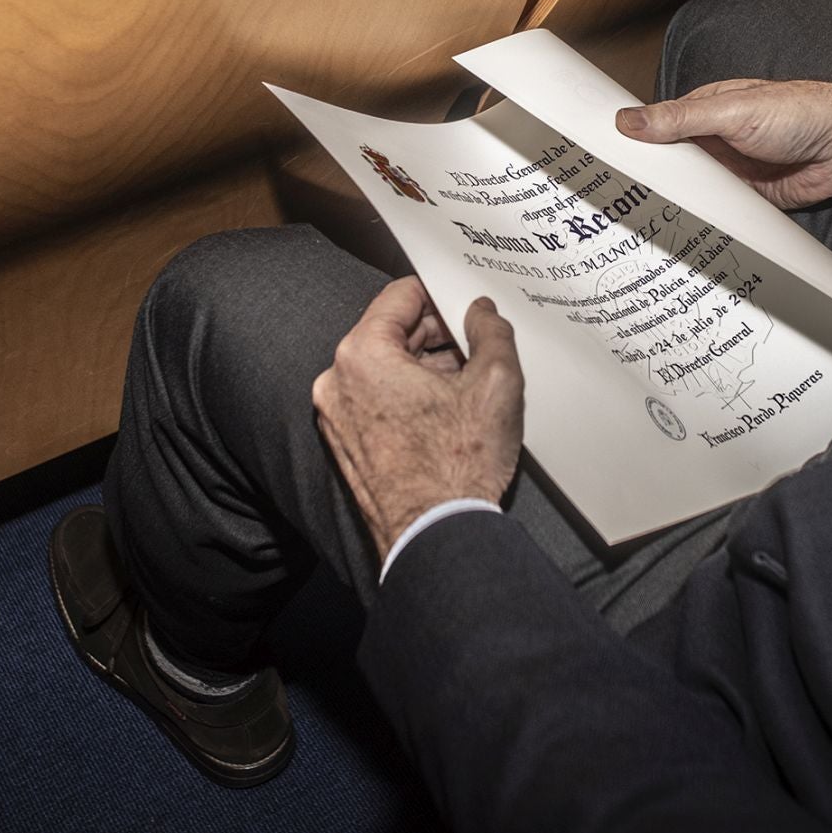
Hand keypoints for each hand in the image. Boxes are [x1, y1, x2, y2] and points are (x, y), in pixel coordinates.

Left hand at [312, 278, 524, 564]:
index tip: (465, 306)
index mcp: (362, 355)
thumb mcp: (495, 383)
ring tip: (468, 387)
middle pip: (391, 333)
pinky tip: (447, 415)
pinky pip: (377, 401)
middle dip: (436, 336)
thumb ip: (491, 331)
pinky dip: (409, 398)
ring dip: (425, 369)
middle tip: (476, 349)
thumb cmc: (457, 466)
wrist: (436, 536)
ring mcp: (336, 417)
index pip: (400, 296)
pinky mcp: (346, 446)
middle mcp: (336, 382)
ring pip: (386, 369)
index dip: (440, 295)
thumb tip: (481, 312)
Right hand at [616, 79, 831, 225]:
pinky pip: (715, 213)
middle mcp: (714, 141)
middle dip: (644, 180)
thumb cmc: (799, 113)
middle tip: (602, 203)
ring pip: (689, 191)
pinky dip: (699, 222)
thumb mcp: (730, 112)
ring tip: (628, 226)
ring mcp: (730, 172)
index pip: (655, 127)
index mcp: (705, 110)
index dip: (628, 143)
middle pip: (669, 164)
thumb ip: (679, 120)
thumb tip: (626, 120)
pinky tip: (673, 235)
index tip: (594, 160)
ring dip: (670, 204)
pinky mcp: (747, 199)